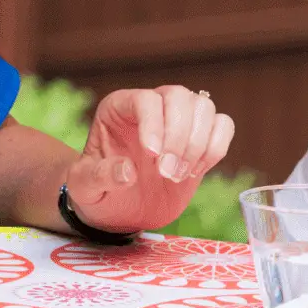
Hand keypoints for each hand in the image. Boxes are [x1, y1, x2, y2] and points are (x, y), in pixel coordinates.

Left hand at [65, 85, 234, 233]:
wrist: (119, 210)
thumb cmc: (96, 193)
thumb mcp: (84, 187)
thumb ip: (99, 176)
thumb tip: (127, 171)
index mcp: (119, 108)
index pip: (145, 99)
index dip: (153, 123)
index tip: (152, 156)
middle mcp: (151, 106)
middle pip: (179, 96)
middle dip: (179, 136)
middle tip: (168, 173)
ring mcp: (179, 120)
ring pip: (204, 107)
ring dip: (198, 144)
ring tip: (179, 175)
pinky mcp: (201, 139)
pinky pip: (223, 125)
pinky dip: (216, 148)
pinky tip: (195, 171)